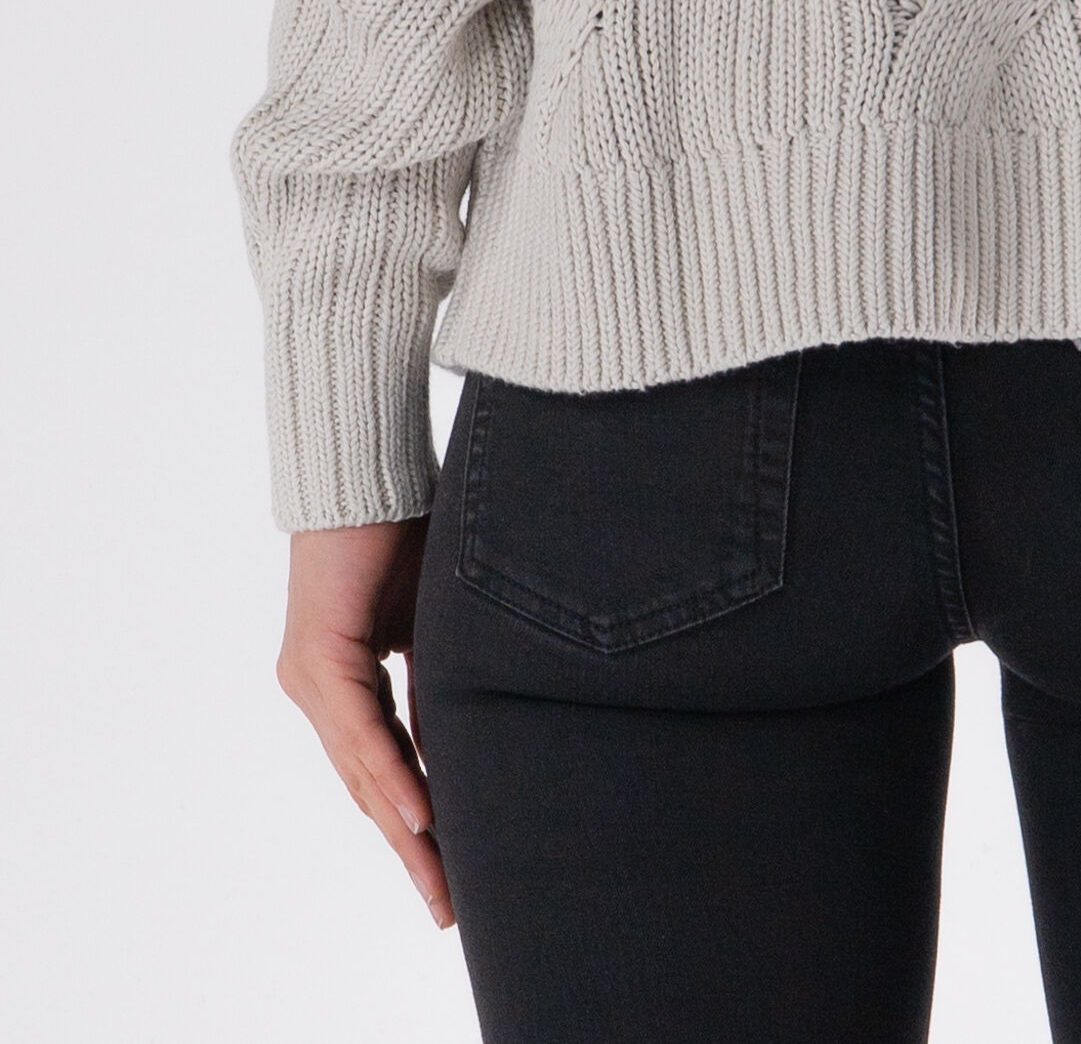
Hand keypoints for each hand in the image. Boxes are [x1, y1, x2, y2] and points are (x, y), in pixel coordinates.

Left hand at [277, 519, 453, 928]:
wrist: (366, 468)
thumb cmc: (404, 526)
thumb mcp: (435, 622)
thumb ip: (439, 680)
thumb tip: (471, 732)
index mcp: (343, 680)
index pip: (383, 766)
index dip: (417, 821)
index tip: (451, 869)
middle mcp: (316, 688)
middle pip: (369, 787)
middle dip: (411, 852)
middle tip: (444, 909)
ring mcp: (312, 679)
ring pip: (363, 771)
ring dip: (405, 831)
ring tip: (438, 882)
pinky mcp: (319, 660)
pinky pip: (363, 734)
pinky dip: (394, 777)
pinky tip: (421, 819)